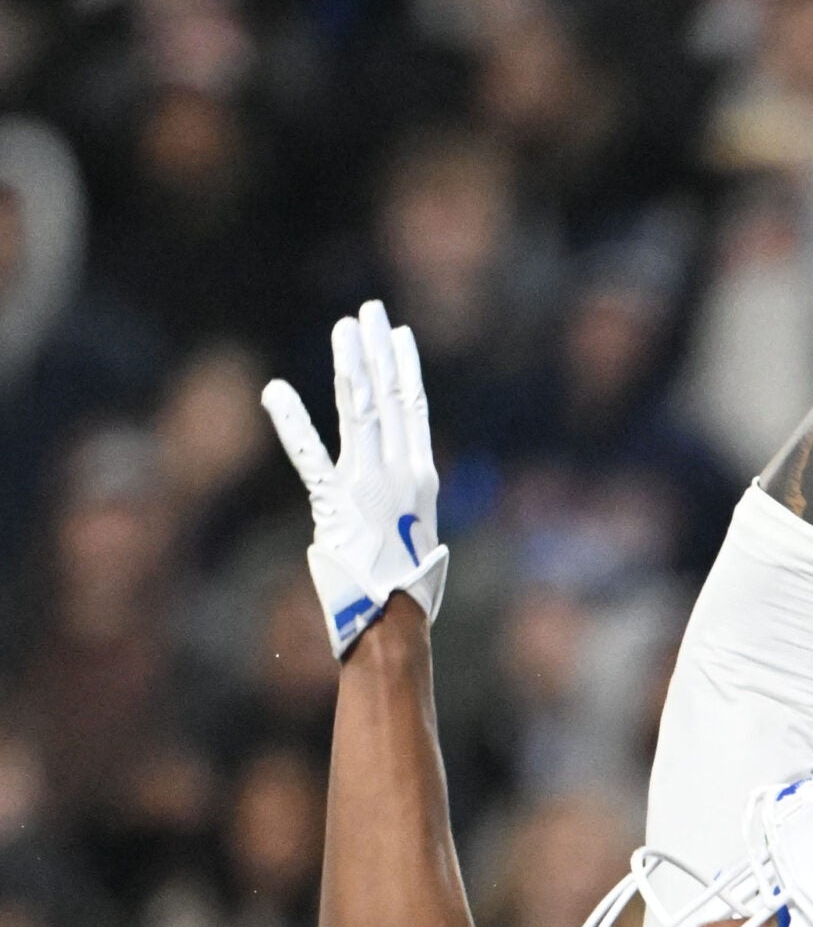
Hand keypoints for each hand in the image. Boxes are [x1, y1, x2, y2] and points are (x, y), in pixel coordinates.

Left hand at [263, 300, 446, 660]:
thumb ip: (408, 499)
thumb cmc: (408, 585)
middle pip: (388, 397)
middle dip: (378, 350)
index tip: (397, 334)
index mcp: (422, 475)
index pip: (413, 407)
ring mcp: (367, 482)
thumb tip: (402, 485)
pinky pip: (311, 455)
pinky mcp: (334, 501)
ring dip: (350, 365)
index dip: (404, 366)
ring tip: (345, 328)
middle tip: (370, 310)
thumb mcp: (420, 532)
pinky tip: (275, 391)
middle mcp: (399, 470)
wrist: (393, 615)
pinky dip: (292, 423)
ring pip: (359, 411)